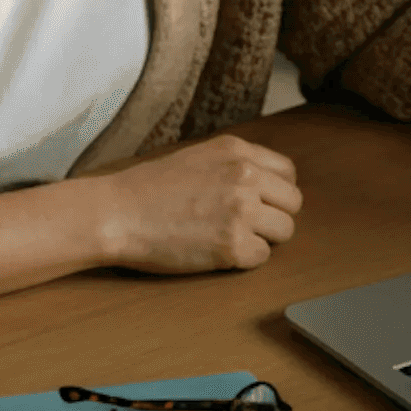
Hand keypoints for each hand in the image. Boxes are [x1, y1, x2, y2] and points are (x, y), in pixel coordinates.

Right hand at [96, 135, 302, 272]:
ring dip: (263, 238)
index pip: (288, 172)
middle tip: (245, 225)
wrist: (117, 213)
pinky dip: (244, 259)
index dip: (275, 192)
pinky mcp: (233, 245)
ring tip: (230, 238)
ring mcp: (241, 211)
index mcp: (237, 151)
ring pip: (284, 231)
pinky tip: (218, 252)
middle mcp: (245, 176)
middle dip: (273, 216)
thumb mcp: (199, 157)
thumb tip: (269, 184)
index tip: (260, 203)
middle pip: (293, 203)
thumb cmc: (149, 188)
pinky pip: (262, 257)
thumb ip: (236, 164)